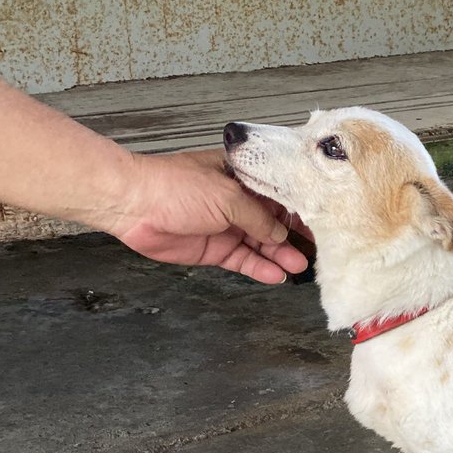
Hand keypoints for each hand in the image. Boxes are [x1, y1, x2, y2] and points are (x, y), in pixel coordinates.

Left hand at [106, 149, 310, 283]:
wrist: (132, 204)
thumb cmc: (174, 186)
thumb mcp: (228, 195)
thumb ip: (259, 217)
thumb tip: (281, 235)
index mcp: (243, 177)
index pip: (279, 195)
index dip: (299, 210)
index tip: (320, 223)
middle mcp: (236, 201)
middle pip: (273, 223)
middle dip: (294, 237)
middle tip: (315, 252)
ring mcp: (225, 226)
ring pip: (260, 244)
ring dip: (280, 255)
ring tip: (299, 266)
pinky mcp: (214, 249)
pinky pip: (243, 260)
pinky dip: (259, 268)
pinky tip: (277, 275)